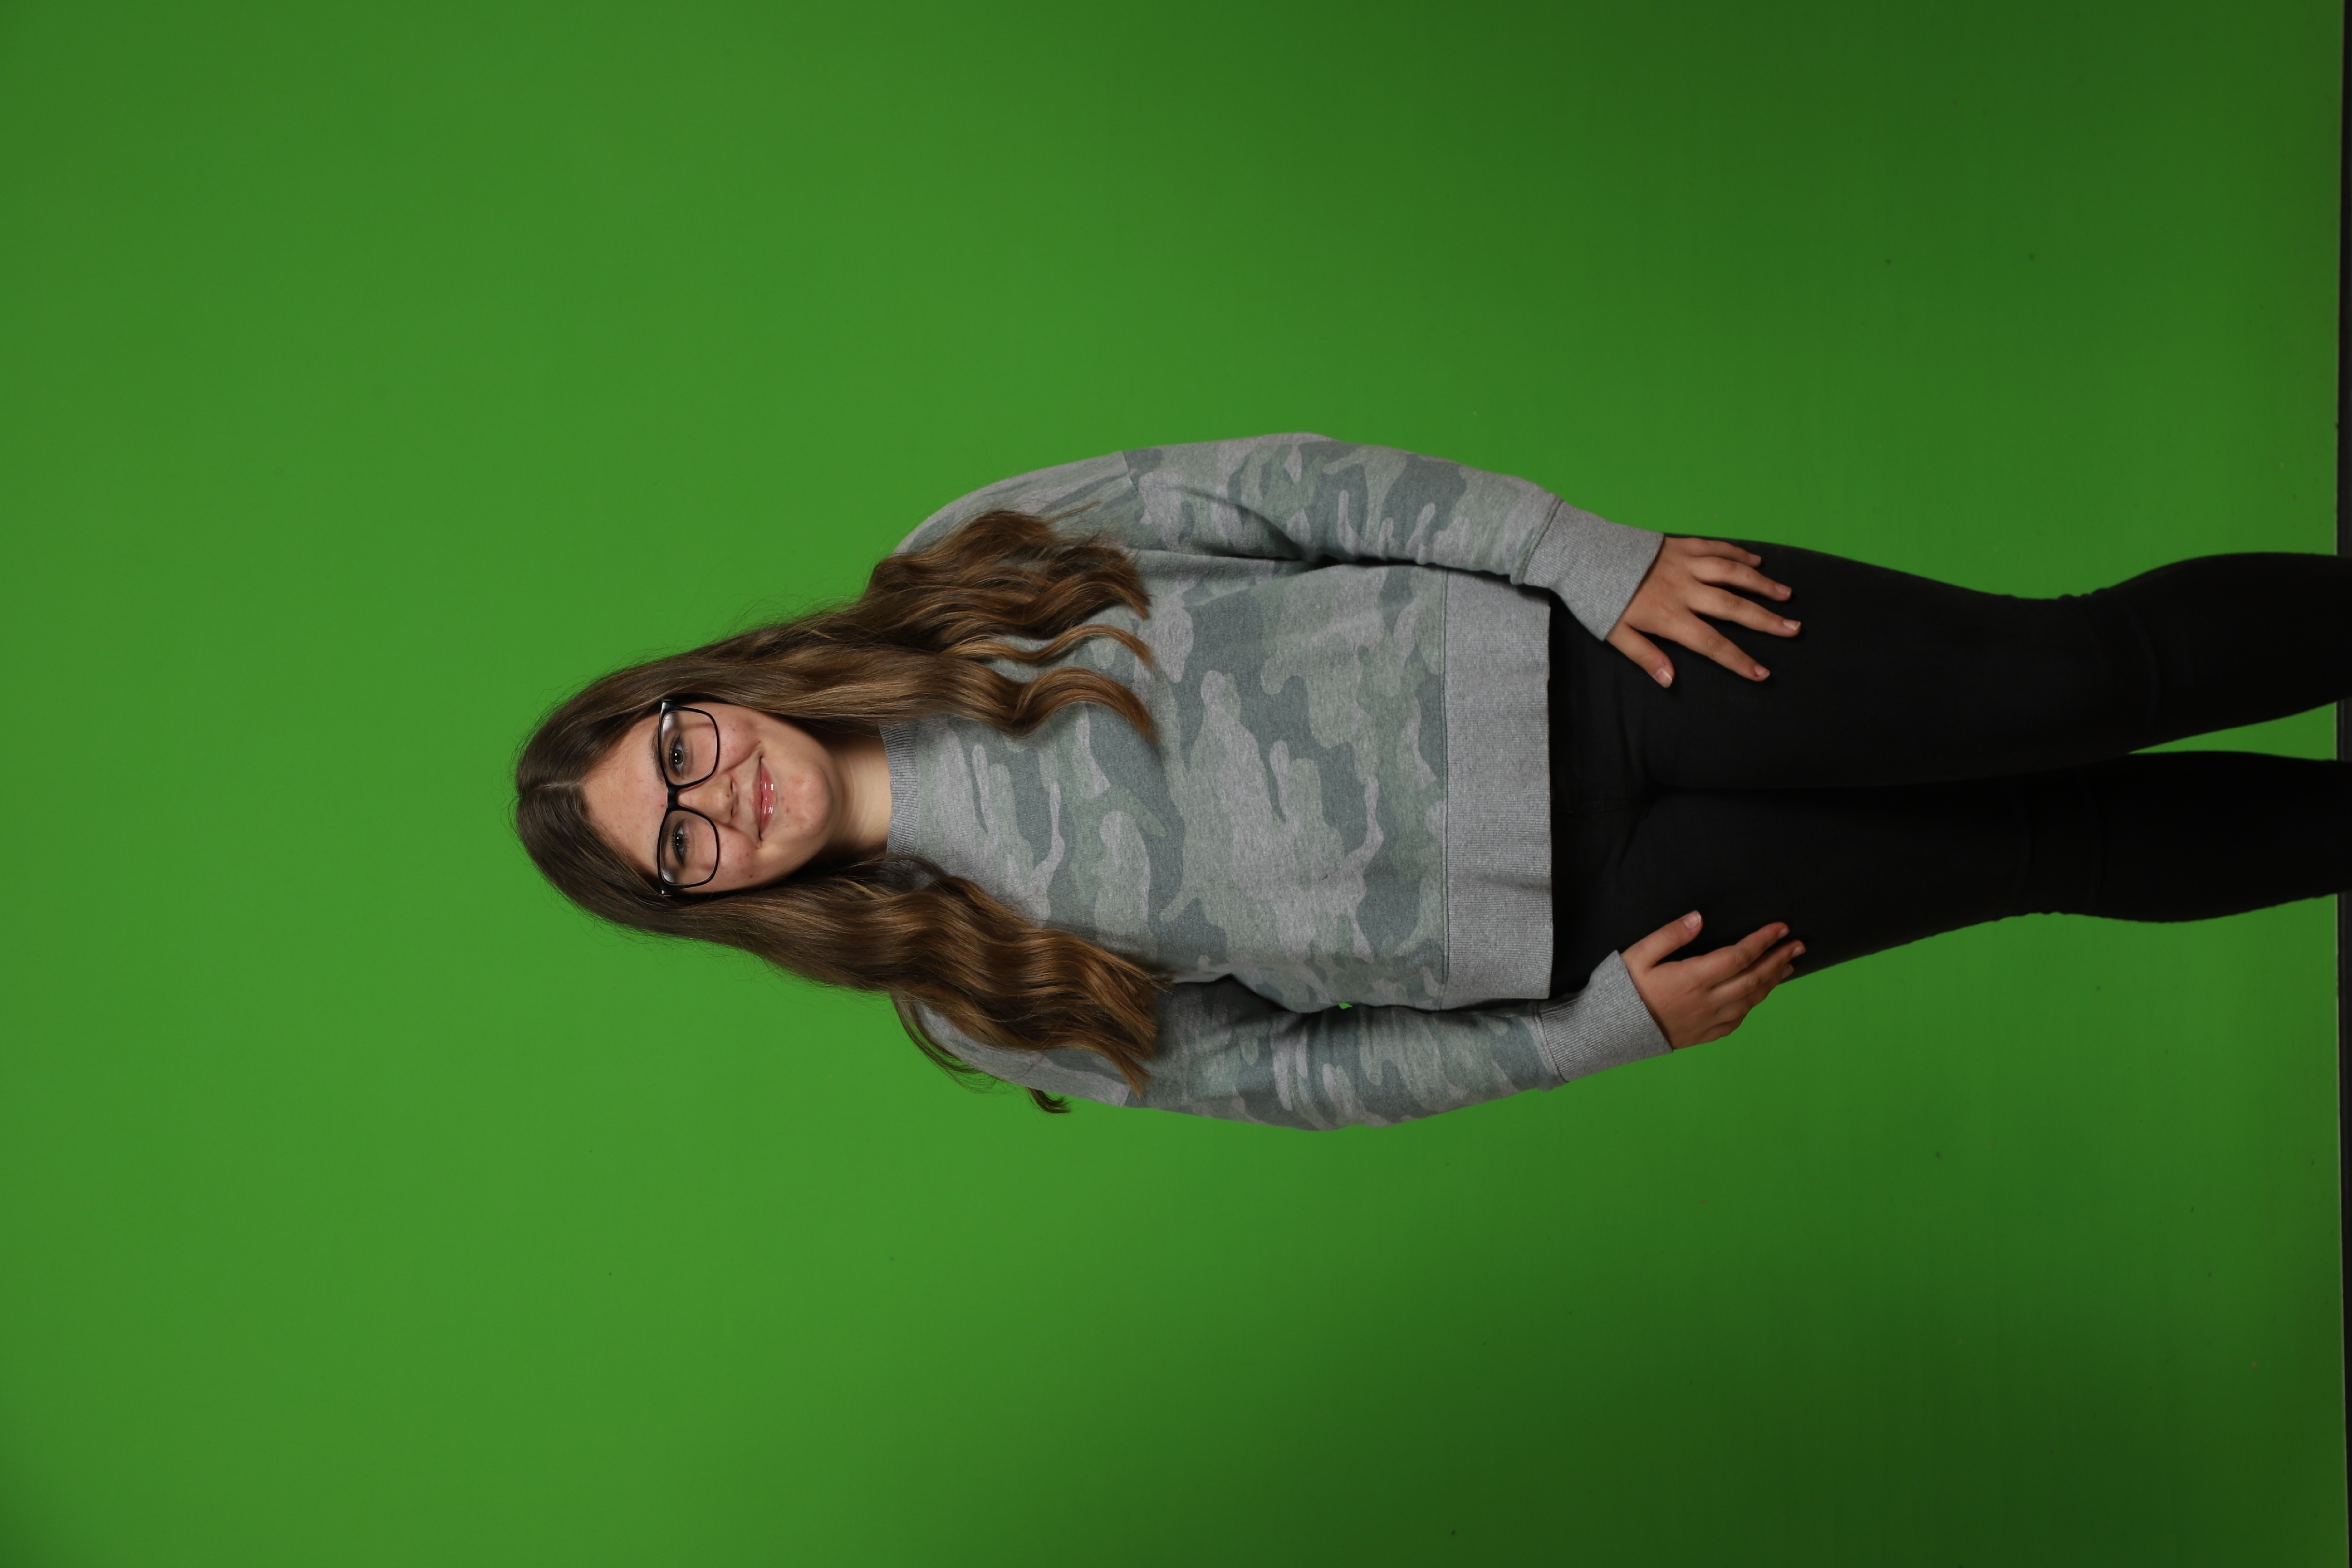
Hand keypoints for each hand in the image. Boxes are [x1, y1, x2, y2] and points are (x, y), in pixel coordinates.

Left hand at [1606, 536, 1799, 686]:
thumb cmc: (1598, 597)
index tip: (1762, 673)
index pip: (1711, 643)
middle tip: (1794, 629)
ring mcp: (1684, 564)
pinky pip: (1716, 548)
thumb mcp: (1615, 634)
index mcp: (1669, 616)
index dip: (1737, 660)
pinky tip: (1756, 562)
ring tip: (1786, 595)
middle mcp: (1683, 589)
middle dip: (1766, 620)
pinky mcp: (1681, 544)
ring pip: (1732, 573)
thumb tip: (1670, 680)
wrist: (1583, 553)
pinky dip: (1738, 554)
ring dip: (1761, 584)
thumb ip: (1645, 656)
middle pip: (1733, 607)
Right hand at [1623, 911, 1802, 1048]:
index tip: (1781, 928)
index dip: (1763, 941)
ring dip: (1772, 982)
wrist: (1608, 1033)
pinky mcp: (1702, 1035)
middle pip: (1753, 979)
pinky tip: (1758, 994)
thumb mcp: (1638, 955)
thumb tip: (1699, 918)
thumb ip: (1670, 935)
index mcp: (1692, 979)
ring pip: (1750, 1001)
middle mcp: (1706, 1002)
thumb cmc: (1621, 989)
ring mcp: (1707, 1021)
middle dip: (1778, 960)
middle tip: (1797, 945)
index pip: (1739, 956)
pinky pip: (1737, 1020)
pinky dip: (1753, 1005)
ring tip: (1787, 966)